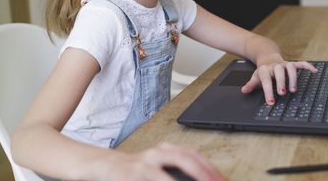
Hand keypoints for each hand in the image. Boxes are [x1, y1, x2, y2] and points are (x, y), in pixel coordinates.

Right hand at [95, 142, 224, 180]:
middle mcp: (157, 153)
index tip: (222, 179)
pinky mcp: (132, 174)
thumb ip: (176, 170)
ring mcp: (144, 164)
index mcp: (166, 150)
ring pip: (166, 174)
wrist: (105, 165)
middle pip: (185, 158)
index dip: (210, 167)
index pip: (193, 155)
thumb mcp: (157, 166)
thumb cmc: (135, 170)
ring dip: (187, 177)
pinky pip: (153, 180)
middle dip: (203, 172)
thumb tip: (203, 177)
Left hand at [241, 59, 317, 104]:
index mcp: (265, 70)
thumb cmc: (263, 72)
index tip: (270, 101)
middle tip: (282, 93)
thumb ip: (251, 85)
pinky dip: (308, 66)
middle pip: (279, 72)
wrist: (268, 58)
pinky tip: (314, 71)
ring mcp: (284, 64)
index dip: (268, 91)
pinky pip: (301, 64)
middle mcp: (275, 66)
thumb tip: (244, 91)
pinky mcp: (292, 64)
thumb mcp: (255, 78)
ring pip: (290, 68)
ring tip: (294, 89)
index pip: (266, 80)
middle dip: (281, 82)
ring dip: (293, 78)